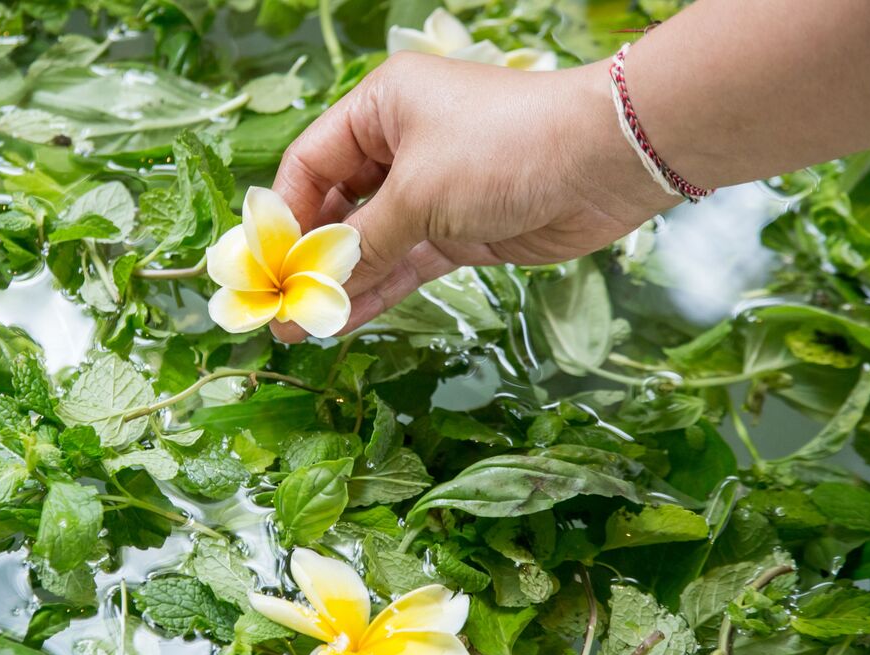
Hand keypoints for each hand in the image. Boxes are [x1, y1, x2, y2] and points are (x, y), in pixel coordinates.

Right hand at [269, 52, 677, 342]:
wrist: (606, 160)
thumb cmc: (502, 149)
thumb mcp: (418, 192)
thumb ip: (362, 243)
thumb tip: (312, 286)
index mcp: (380, 109)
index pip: (310, 164)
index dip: (284, 217)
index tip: (263, 268)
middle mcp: (400, 145)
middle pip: (336, 206)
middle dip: (309, 259)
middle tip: (276, 307)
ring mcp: (431, 191)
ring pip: (370, 243)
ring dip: (339, 285)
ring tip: (297, 329)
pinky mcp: (459, 231)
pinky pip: (404, 264)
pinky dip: (376, 292)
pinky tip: (342, 322)